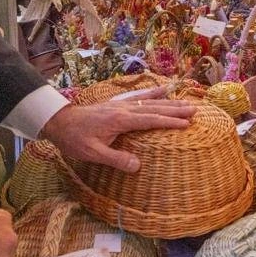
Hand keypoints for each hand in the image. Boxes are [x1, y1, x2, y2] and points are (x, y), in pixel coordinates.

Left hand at [42, 88, 196, 172]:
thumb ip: (116, 160)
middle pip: (154, 108)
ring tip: (186, 102)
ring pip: (149, 102)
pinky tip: (162, 90)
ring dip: (169, 102)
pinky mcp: (116, 104)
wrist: (59, 122)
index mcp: (120, 121)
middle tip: (195, 110)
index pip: (150, 120)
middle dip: (176, 110)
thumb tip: (138, 166)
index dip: (169, 122)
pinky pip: (138, 97)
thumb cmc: (75, 140)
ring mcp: (120, 105)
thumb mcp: (93, 154)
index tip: (187, 124)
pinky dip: (152, 93)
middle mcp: (123, 110)